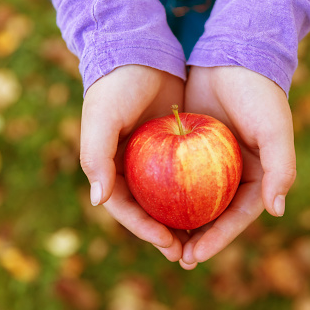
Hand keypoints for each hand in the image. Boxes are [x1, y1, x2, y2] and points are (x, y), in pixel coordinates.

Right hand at [80, 65, 188, 261]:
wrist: (140, 55)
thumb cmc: (116, 88)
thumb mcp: (101, 119)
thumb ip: (96, 157)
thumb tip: (98, 200)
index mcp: (110, 168)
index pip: (126, 209)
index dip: (145, 230)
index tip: (168, 244)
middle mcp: (131, 169)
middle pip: (149, 211)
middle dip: (166, 234)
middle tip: (187, 254)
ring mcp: (153, 161)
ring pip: (169, 199)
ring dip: (183, 220)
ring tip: (202, 241)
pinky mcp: (173, 148)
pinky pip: (185, 178)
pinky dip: (196, 194)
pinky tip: (213, 207)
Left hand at [180, 66, 296, 269]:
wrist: (232, 56)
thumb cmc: (258, 94)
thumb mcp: (275, 130)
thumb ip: (281, 169)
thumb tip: (277, 210)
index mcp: (258, 177)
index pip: (237, 217)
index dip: (218, 239)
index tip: (195, 255)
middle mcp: (234, 175)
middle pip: (214, 215)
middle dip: (196, 239)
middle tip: (175, 257)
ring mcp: (211, 163)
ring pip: (193, 201)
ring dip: (179, 222)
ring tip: (160, 242)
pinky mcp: (190, 148)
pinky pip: (177, 177)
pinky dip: (166, 193)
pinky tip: (149, 207)